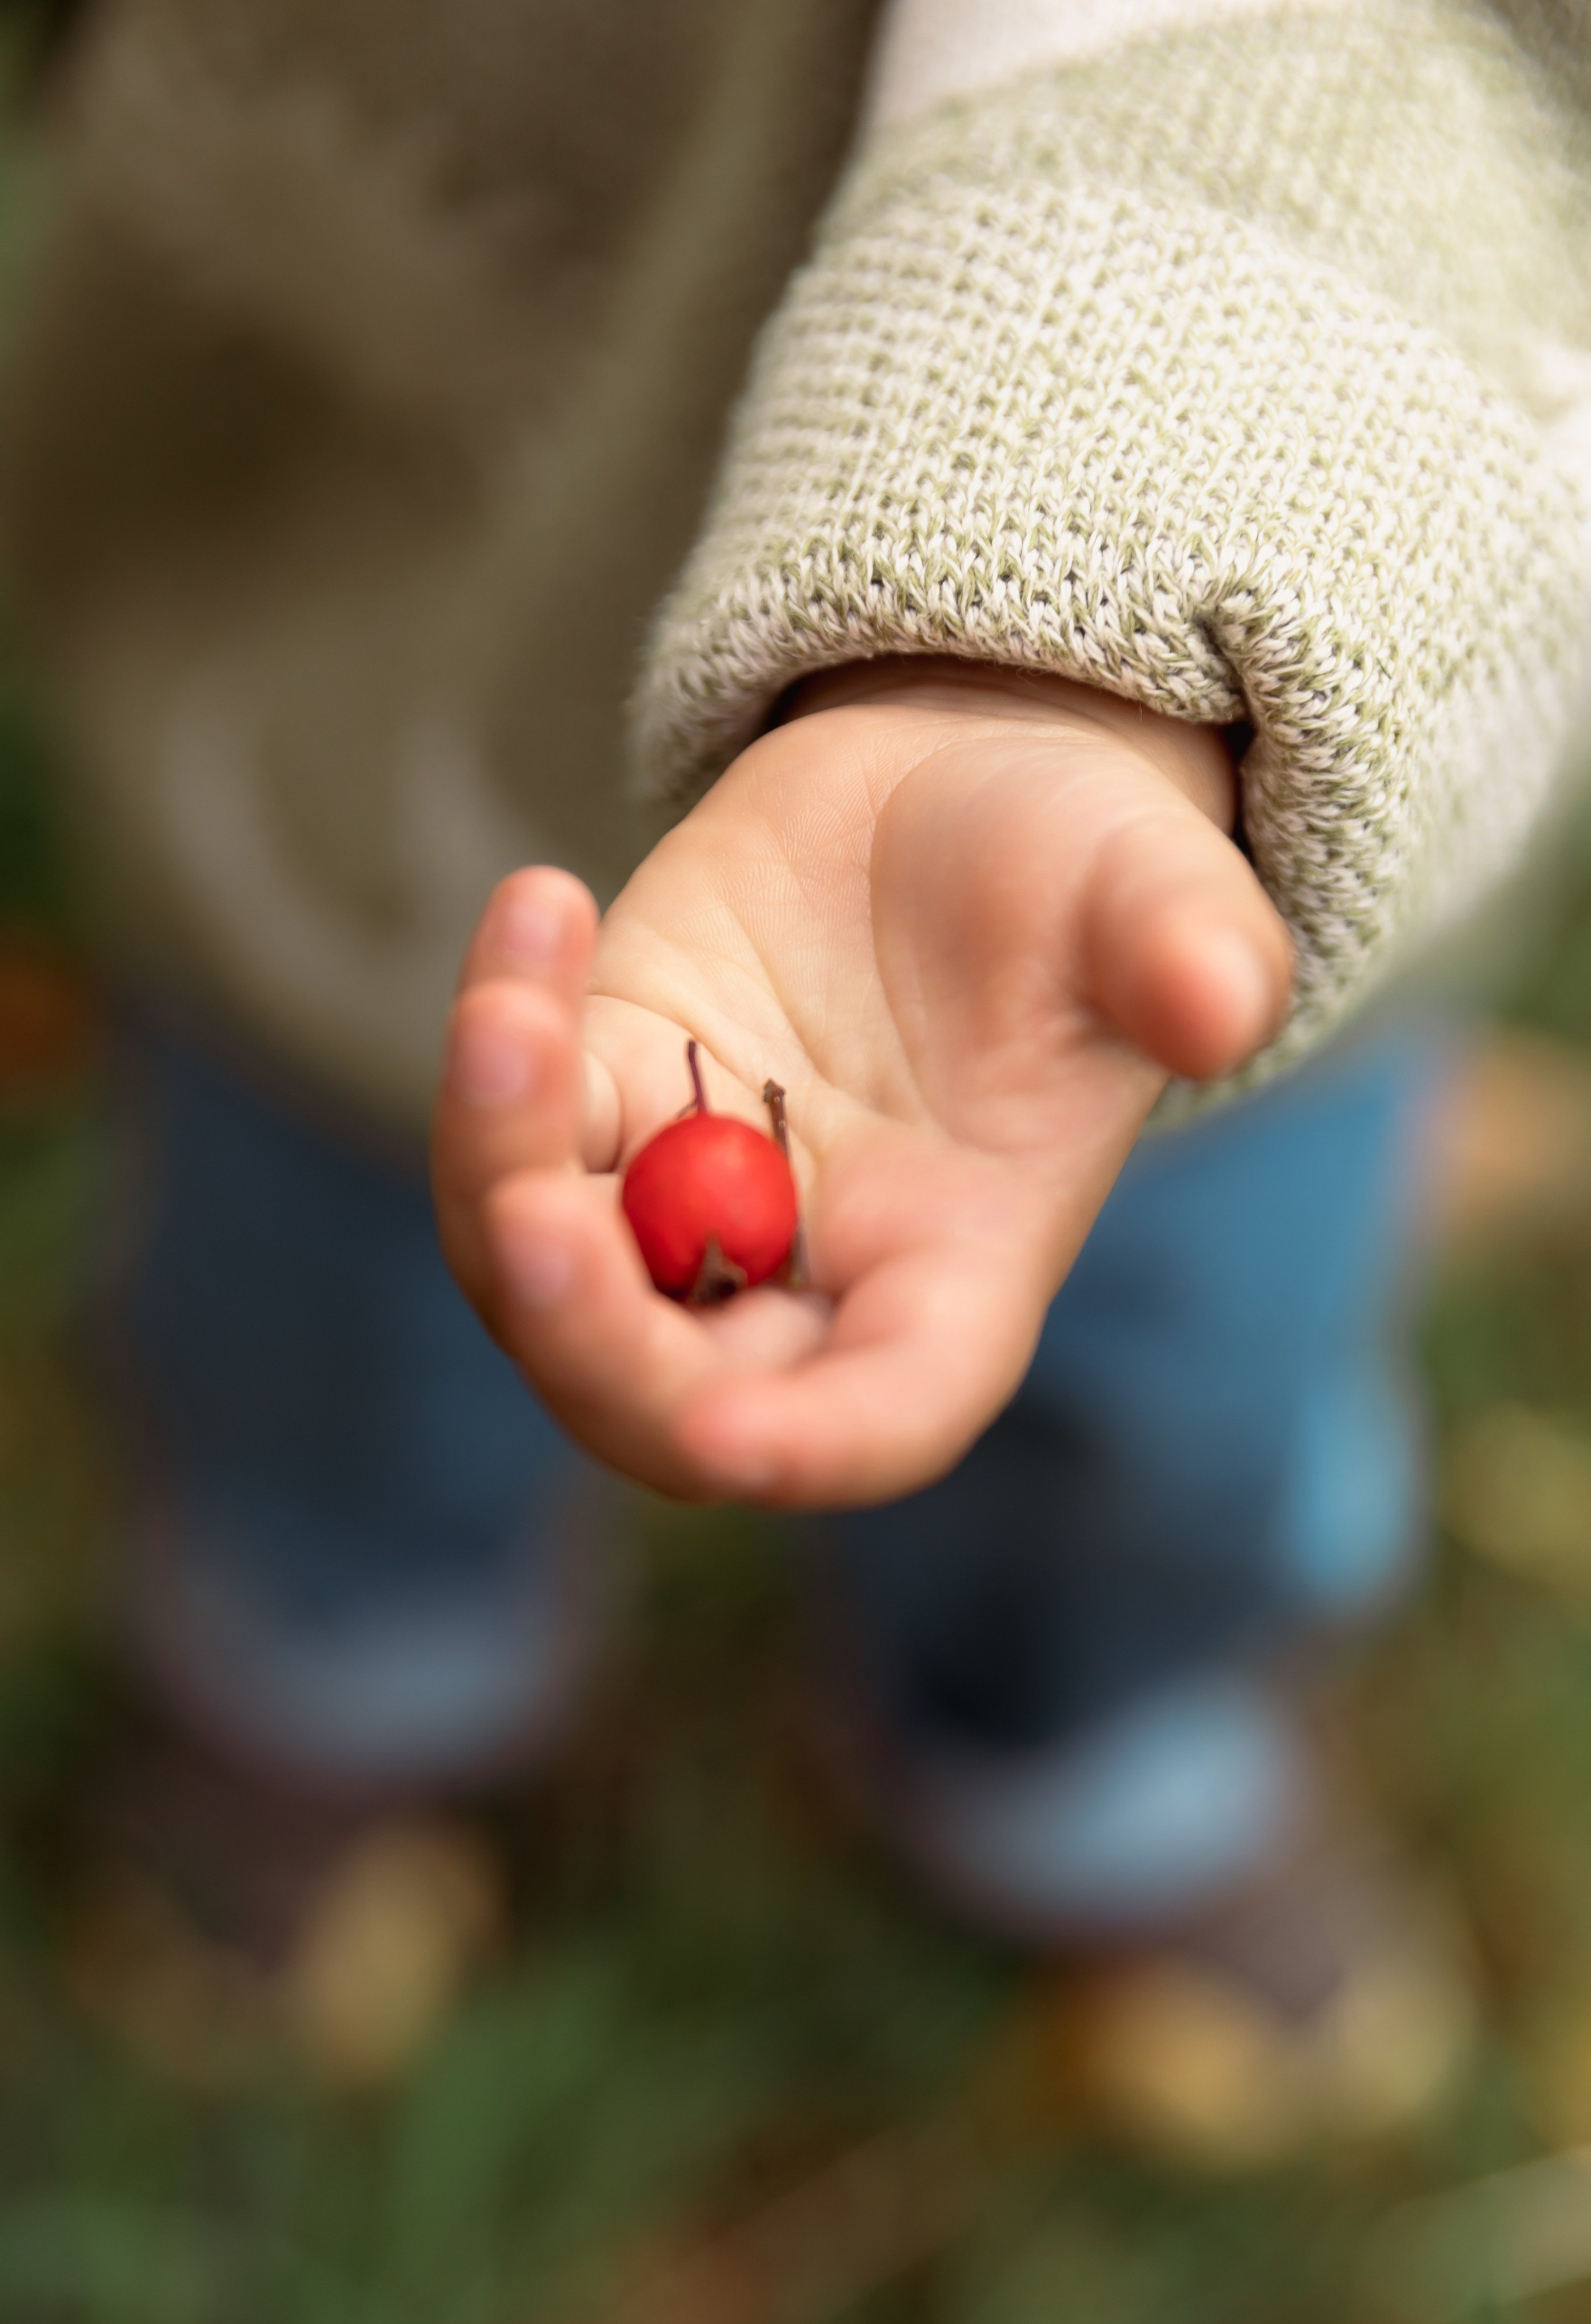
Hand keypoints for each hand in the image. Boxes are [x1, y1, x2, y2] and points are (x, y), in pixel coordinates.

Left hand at [432, 664, 1291, 1506]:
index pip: (880, 1419)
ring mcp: (687, 1198)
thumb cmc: (1082, 868)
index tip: (729, 1438)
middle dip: (588, 1340)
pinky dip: (494, 1052)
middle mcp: (809, 1273)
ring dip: (501, 1175)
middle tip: (535, 1217)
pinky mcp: (604, 1097)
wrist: (956, 792)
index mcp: (957, 1275)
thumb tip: (1219, 1000)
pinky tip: (543, 906)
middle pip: (665, 1400)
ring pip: (547, 1282)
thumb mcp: (1154, 890)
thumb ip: (1190, 952)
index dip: (806, 1450)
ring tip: (515, 1015)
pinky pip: (514, 1135)